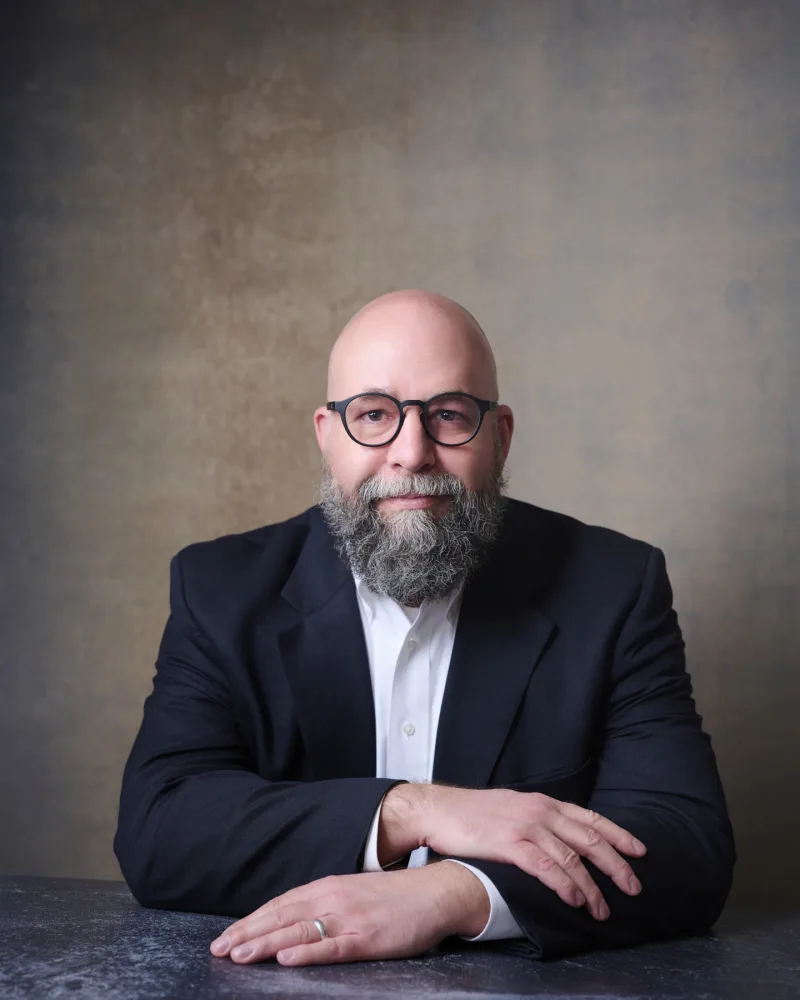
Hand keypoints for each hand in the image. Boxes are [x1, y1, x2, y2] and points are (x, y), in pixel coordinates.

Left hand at [209, 862, 489, 965]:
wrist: (434, 892)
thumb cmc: (393, 898)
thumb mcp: (353, 893)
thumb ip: (323, 904)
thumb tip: (292, 921)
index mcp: (328, 888)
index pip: (280, 905)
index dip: (251, 921)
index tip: (226, 936)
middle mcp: (333, 899)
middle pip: (281, 917)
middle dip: (247, 934)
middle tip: (218, 949)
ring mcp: (349, 919)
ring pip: (298, 932)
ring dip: (265, 944)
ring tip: (238, 955)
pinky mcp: (367, 938)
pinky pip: (331, 946)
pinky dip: (307, 952)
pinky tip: (287, 959)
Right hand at [382, 783, 646, 921]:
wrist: (438, 810)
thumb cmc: (471, 814)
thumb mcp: (512, 808)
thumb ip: (536, 820)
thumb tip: (557, 839)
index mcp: (543, 802)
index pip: (590, 817)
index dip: (617, 834)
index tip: (639, 851)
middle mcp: (540, 810)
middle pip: (589, 838)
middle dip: (616, 864)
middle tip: (634, 887)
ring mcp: (526, 826)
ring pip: (572, 858)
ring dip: (592, 886)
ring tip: (603, 909)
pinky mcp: (511, 844)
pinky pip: (547, 867)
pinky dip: (566, 885)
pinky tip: (575, 900)